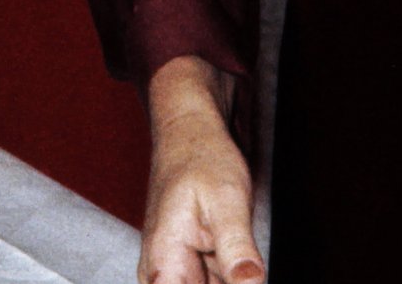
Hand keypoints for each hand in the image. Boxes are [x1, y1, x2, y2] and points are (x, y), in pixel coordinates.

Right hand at [140, 57, 263, 283]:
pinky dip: (232, 273)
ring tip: (231, 232)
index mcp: (164, 268)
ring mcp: (175, 272)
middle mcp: (162, 277)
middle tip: (237, 241)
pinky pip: (213, 281)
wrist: (190, 132)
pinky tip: (239, 251)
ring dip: (233, 274)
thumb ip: (237, 250)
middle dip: (232, 278)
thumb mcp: (227, 202)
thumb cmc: (202, 159)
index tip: (239, 270)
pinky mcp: (188, 265)